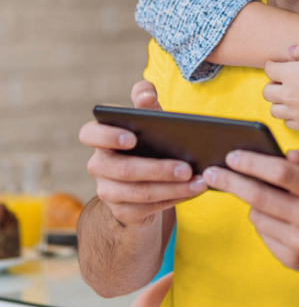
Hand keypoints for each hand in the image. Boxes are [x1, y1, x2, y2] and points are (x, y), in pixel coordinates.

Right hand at [78, 82, 206, 227]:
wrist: (146, 183)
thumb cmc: (149, 142)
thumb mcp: (150, 120)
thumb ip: (146, 102)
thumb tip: (145, 95)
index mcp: (102, 139)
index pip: (90, 134)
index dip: (107, 136)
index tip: (132, 137)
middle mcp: (99, 166)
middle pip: (124, 169)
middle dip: (158, 169)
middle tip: (187, 168)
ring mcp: (108, 191)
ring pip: (140, 192)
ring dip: (173, 188)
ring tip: (199, 181)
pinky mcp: (123, 211)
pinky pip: (149, 208)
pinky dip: (174, 198)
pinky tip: (194, 191)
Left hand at [202, 148, 298, 274]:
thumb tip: (287, 155)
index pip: (281, 173)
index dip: (253, 164)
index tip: (231, 156)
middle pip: (261, 197)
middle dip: (232, 182)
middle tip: (211, 173)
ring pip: (258, 217)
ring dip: (250, 202)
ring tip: (253, 192)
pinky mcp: (292, 259)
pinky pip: (263, 234)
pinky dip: (261, 220)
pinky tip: (269, 213)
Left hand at [265, 41, 298, 132]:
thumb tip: (290, 51)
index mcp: (291, 74)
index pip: (269, 69)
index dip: (273, 65)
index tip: (279, 64)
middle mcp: (289, 95)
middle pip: (267, 91)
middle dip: (273, 83)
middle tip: (285, 80)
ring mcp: (296, 112)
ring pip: (274, 110)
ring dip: (279, 101)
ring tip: (291, 95)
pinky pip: (288, 123)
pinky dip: (290, 115)